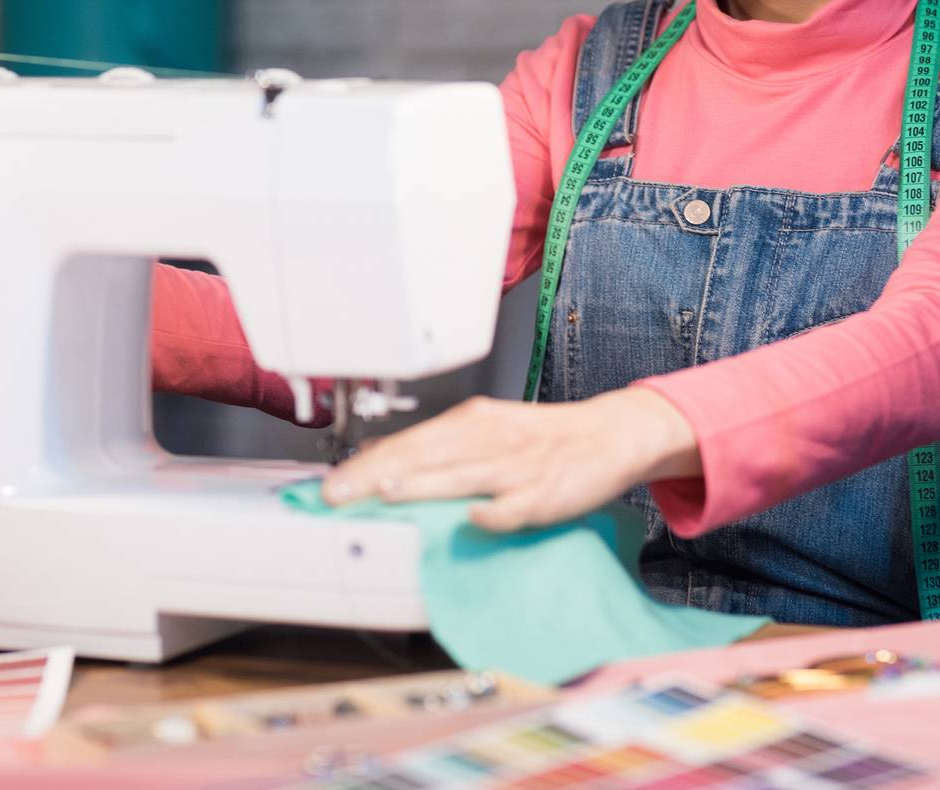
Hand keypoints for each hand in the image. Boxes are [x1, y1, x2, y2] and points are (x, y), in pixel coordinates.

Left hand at [321, 390, 699, 532]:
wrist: (608, 434)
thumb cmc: (539, 438)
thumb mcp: (484, 430)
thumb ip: (436, 448)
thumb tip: (379, 461)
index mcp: (470, 422)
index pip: (408, 442)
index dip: (367, 463)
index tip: (331, 485)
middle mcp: (487, 439)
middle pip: (425, 456)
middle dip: (377, 474)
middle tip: (337, 495)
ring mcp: (517, 466)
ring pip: (463, 474)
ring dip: (424, 484)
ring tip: (387, 494)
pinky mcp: (547, 492)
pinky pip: (518, 503)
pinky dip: (498, 510)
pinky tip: (476, 518)